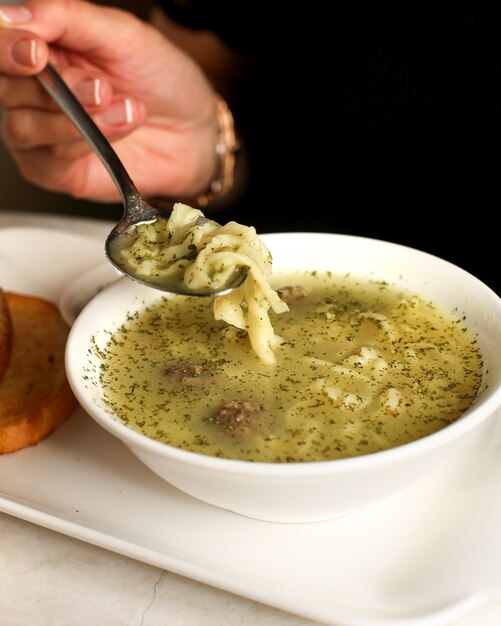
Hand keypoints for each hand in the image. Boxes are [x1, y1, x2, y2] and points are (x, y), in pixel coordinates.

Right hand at [0, 0, 216, 201]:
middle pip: (5, 88)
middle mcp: (32, 89)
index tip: (37, 51)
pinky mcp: (56, 170)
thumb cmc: (162, 80)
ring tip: (127, 107)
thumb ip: (67, 18)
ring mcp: (41, 131)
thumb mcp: (124, 35)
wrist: (194, 130)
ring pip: (24, 126)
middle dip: (56, 87)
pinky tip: (119, 130)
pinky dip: (83, 144)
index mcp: (43, 46)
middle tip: (102, 87)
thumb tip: (13, 14)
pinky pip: (47, 158)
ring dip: (78, 119)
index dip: (8, 48)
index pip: (0, 43)